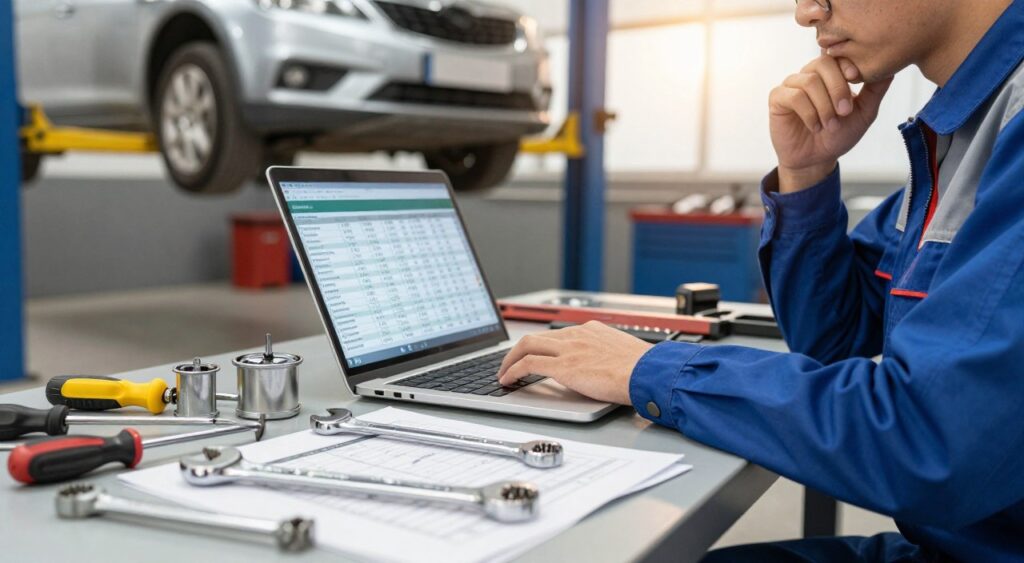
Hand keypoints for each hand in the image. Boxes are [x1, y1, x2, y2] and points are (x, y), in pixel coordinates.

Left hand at [496, 321, 653, 404]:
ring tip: (504, 373)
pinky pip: (528, 364)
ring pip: (527, 346)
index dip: (540, 345)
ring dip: (510, 360)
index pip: (556, 334)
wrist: (648, 373)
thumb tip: (599, 368)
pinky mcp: (564, 366)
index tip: (534, 354)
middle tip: (509, 363)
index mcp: (591, 330)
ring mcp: (569, 349)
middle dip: (518, 350)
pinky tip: (507, 380)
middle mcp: (577, 335)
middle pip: (536, 337)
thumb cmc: (643, 369)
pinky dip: (513, 370)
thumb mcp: (621, 354)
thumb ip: (604, 356)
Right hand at [769, 55, 892, 191]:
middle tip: (845, 111)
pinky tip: (815, 126)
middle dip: (837, 88)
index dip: (846, 64)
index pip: (838, 55)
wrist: (816, 160)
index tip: (856, 78)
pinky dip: (809, 113)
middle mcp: (809, 74)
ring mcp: (792, 85)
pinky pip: (794, 96)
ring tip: (830, 125)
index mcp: (829, 73)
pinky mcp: (777, 98)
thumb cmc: (838, 135)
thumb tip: (892, 68)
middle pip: (822, 63)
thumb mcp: (864, 113)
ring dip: (824, 106)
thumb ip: (875, 90)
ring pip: (809, 82)